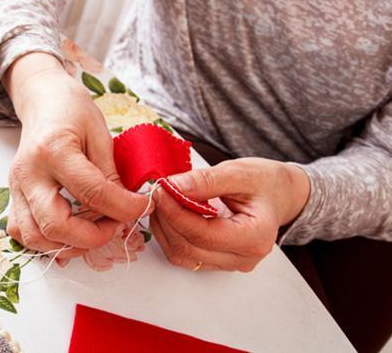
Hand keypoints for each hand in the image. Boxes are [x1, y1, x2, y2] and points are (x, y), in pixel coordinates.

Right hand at [3, 53, 148, 256]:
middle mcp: (29, 173)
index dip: (124, 208)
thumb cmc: (71, 110)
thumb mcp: (100, 134)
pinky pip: (22, 232)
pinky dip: (45, 242)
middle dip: (92, 237)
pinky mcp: (13, 196)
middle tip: (116, 226)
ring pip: (33, 237)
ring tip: (93, 232)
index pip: (92, 193)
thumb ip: (110, 175)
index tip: (143, 207)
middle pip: (55, 225)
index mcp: (54, 150)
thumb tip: (128, 208)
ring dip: (67, 245)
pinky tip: (69, 234)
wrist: (42, 99)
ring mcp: (16, 187)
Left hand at [150, 158, 309, 271]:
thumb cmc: (265, 182)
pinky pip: (186, 255)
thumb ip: (205, 181)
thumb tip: (173, 187)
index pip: (203, 234)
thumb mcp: (239, 172)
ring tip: (162, 202)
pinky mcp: (218, 262)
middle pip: (189, 248)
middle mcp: (244, 257)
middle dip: (166, 219)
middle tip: (157, 193)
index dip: (175, 213)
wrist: (279, 194)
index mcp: (255, 236)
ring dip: (165, 229)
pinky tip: (169, 214)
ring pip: (183, 255)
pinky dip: (171, 235)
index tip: (160, 191)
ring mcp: (231, 263)